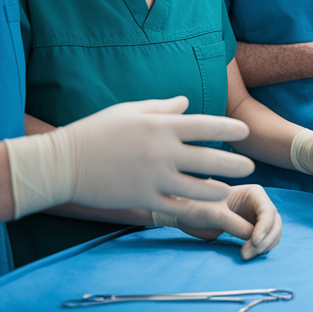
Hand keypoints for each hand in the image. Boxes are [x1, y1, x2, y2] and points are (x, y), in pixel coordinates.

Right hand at [5, 97, 254, 219]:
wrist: (62, 164)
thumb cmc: (95, 131)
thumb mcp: (129, 111)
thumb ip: (162, 108)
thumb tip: (187, 103)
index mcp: (160, 126)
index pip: (206, 126)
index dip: (230, 129)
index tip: (244, 132)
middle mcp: (161, 152)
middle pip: (210, 160)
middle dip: (234, 164)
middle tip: (250, 166)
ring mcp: (153, 178)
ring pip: (198, 188)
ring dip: (218, 190)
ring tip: (228, 190)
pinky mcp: (143, 200)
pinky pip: (176, 207)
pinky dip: (194, 208)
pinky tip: (205, 207)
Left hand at [152, 184, 282, 258]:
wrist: (185, 213)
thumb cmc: (196, 206)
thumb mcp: (213, 213)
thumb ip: (233, 223)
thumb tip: (252, 236)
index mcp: (253, 193)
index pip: (268, 211)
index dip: (265, 228)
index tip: (254, 242)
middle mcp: (259, 204)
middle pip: (275, 224)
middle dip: (265, 240)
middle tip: (247, 254)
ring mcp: (256, 218)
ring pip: (273, 234)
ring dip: (264, 247)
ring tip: (245, 255)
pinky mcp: (251, 230)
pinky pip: (265, 241)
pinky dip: (261, 249)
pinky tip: (247, 253)